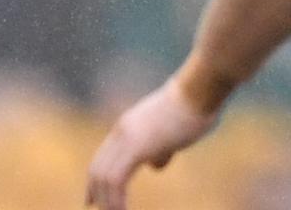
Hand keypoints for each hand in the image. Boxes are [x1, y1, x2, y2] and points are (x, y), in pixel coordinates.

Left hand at [85, 78, 219, 208]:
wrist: (199, 91)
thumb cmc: (193, 110)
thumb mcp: (172, 134)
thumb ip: (161, 150)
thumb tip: (155, 165)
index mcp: (127, 128)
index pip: (102, 158)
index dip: (95, 180)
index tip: (91, 198)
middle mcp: (121, 132)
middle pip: (98, 167)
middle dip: (95, 192)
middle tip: (94, 209)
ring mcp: (127, 138)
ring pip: (104, 176)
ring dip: (107, 201)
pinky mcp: (137, 146)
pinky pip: (117, 178)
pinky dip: (116, 198)